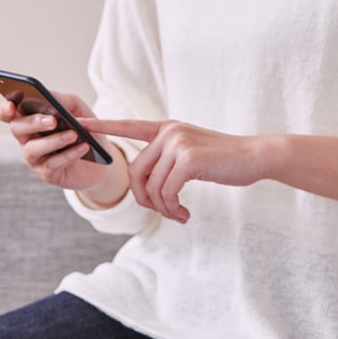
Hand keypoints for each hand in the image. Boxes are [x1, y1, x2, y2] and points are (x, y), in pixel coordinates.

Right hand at [0, 92, 128, 203]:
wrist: (100, 157)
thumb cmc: (83, 128)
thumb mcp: (76, 108)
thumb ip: (62, 100)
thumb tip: (50, 97)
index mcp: (29, 120)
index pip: (7, 113)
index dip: (5, 109)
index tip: (12, 104)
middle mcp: (26, 139)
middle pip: (17, 128)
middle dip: (33, 123)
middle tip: (53, 121)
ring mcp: (34, 158)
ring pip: (33, 149)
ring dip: (53, 141)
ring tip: (73, 134)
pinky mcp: (47, 174)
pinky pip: (53, 164)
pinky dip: (69, 154)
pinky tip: (83, 147)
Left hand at [81, 118, 265, 223]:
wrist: (255, 157)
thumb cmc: (223, 161)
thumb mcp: (191, 156)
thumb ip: (167, 162)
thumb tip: (146, 188)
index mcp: (167, 128)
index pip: (129, 125)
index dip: (105, 125)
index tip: (82, 124)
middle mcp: (169, 131)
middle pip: (137, 173)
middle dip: (146, 200)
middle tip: (166, 212)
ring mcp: (178, 142)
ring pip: (151, 187)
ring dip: (163, 208)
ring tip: (179, 214)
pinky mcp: (188, 158)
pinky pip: (166, 192)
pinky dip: (173, 208)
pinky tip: (185, 213)